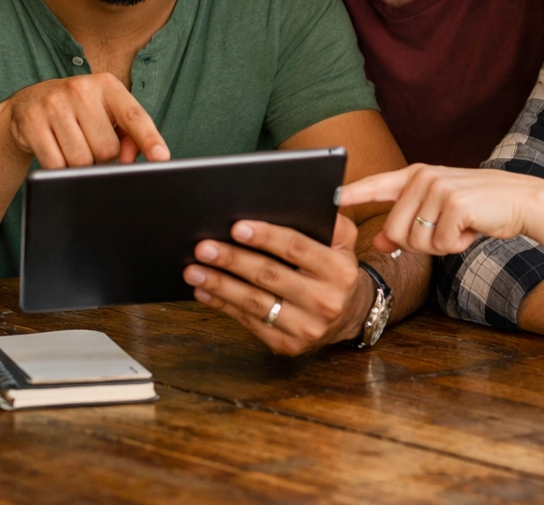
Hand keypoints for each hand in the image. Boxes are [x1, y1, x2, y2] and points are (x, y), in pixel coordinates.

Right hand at [2, 72, 168, 168]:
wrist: (28, 103)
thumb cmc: (79, 111)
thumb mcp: (106, 113)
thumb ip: (128, 134)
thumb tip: (131, 158)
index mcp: (107, 85)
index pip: (133, 115)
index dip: (149, 138)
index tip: (162, 157)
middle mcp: (80, 89)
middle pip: (106, 148)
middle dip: (103, 157)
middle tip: (92, 145)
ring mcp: (54, 104)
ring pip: (81, 160)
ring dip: (81, 165)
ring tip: (73, 146)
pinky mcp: (31, 121)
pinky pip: (55, 164)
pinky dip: (59, 168)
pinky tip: (56, 150)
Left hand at [183, 214, 368, 355]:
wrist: (349, 315)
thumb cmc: (335, 268)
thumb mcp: (344, 241)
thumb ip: (329, 219)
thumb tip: (300, 198)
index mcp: (339, 270)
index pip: (296, 248)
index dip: (265, 237)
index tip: (236, 228)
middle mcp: (326, 301)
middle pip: (270, 275)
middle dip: (232, 259)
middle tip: (204, 247)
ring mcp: (307, 327)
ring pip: (255, 302)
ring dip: (220, 284)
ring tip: (194, 269)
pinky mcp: (288, 345)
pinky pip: (249, 322)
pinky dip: (223, 305)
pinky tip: (204, 290)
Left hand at [338, 163, 543, 255]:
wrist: (521, 201)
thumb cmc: (477, 210)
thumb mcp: (438, 214)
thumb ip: (407, 224)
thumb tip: (379, 242)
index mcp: (415, 175)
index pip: (376, 185)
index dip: (351, 193)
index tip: (329, 197)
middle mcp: (422, 177)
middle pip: (395, 230)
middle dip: (419, 244)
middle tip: (446, 232)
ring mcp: (437, 188)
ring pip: (417, 241)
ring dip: (440, 246)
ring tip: (460, 227)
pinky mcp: (454, 203)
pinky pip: (440, 245)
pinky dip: (457, 246)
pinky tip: (472, 229)